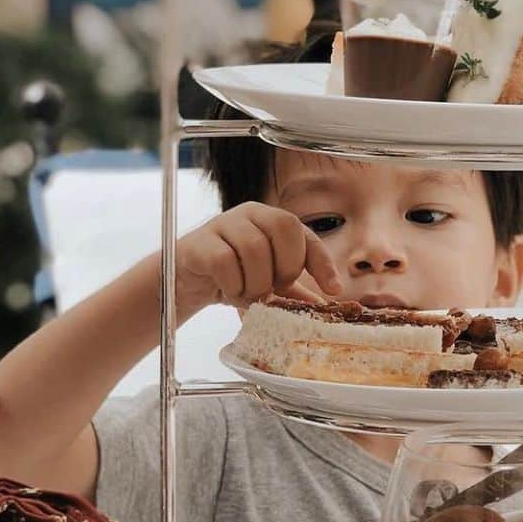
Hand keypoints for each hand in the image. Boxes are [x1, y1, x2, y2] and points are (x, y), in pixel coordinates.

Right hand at [174, 202, 342, 316]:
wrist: (188, 281)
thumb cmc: (233, 277)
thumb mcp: (268, 283)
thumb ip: (294, 292)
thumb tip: (324, 307)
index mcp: (272, 221)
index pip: (305, 234)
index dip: (322, 262)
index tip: (334, 289)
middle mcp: (251, 214)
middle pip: (284, 227)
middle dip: (286, 266)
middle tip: (275, 289)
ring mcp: (224, 223)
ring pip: (254, 247)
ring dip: (256, 282)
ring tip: (249, 295)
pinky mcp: (200, 242)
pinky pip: (224, 262)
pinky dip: (232, 285)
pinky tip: (230, 292)